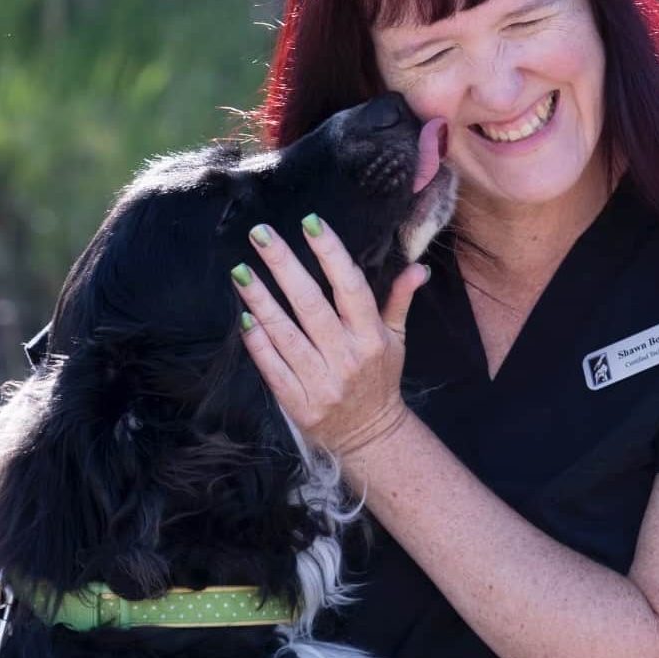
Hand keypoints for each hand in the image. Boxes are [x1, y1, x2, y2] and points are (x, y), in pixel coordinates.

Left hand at [232, 215, 427, 457]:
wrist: (370, 435)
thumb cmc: (379, 378)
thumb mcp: (397, 339)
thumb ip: (399, 300)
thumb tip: (418, 268)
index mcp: (371, 337)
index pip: (350, 287)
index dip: (330, 253)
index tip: (310, 222)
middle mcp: (346, 357)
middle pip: (311, 304)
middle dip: (284, 265)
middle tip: (260, 234)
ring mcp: (320, 381)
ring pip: (286, 334)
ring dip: (260, 300)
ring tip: (240, 271)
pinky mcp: (298, 403)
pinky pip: (273, 367)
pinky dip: (258, 342)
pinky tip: (243, 317)